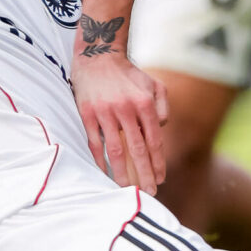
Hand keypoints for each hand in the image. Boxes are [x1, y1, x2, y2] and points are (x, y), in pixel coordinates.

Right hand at [72, 44, 168, 187]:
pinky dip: (100, 160)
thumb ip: (163, 106)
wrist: (98, 57)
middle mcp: (126, 109)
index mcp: (145, 104)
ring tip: (126, 189)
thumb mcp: (154, 85)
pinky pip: (95, 142)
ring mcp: (105, 112)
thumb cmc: (129, 75)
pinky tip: (104, 173)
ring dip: (121, 173)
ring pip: (115, 150)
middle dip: (144, 174)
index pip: (154, 141)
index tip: (161, 179)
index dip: (158, 163)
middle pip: (137, 150)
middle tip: (149, 193)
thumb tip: (161, 127)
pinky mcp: (87, 114)